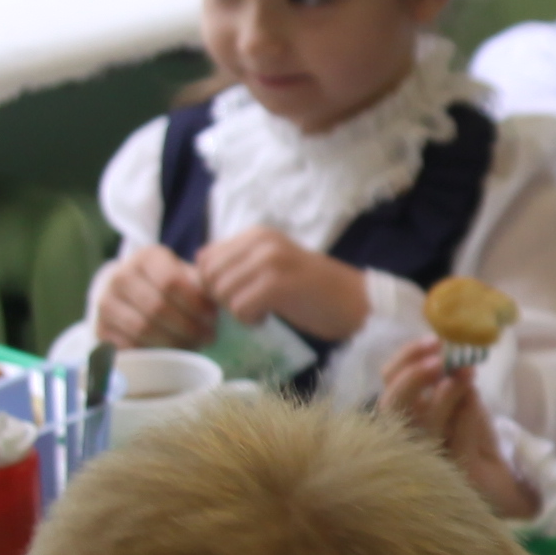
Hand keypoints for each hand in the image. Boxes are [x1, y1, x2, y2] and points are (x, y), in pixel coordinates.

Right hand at [93, 243, 216, 351]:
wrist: (130, 295)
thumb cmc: (169, 287)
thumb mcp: (186, 276)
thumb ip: (202, 284)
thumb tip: (219, 296)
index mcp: (146, 257)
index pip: (171, 282)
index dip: (195, 304)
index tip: (213, 318)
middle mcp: (120, 276)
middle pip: (157, 307)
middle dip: (188, 327)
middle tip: (208, 337)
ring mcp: (106, 302)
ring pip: (142, 329)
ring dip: (173, 342)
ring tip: (193, 346)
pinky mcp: (100, 328)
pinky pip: (129, 345)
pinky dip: (153, 353)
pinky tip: (171, 354)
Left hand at [195, 227, 369, 342]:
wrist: (357, 303)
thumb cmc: (313, 291)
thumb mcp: (271, 267)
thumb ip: (239, 265)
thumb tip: (198, 275)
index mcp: (257, 234)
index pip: (205, 257)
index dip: (213, 284)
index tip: (237, 296)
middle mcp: (261, 241)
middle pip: (210, 276)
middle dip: (222, 299)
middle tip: (248, 307)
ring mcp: (271, 261)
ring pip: (222, 293)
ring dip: (236, 311)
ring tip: (261, 312)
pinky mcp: (279, 284)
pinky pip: (240, 308)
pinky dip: (250, 320)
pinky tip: (267, 319)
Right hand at [377, 339, 533, 518]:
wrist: (508, 487)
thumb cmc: (480, 444)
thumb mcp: (468, 405)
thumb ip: (457, 384)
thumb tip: (453, 359)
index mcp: (410, 415)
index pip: (391, 382)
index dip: (407, 358)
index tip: (435, 340)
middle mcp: (410, 438)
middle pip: (390, 405)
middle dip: (413, 376)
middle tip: (441, 358)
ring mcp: (427, 460)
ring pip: (418, 425)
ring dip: (442, 394)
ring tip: (465, 373)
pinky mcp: (453, 476)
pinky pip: (453, 442)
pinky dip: (464, 414)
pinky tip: (475, 398)